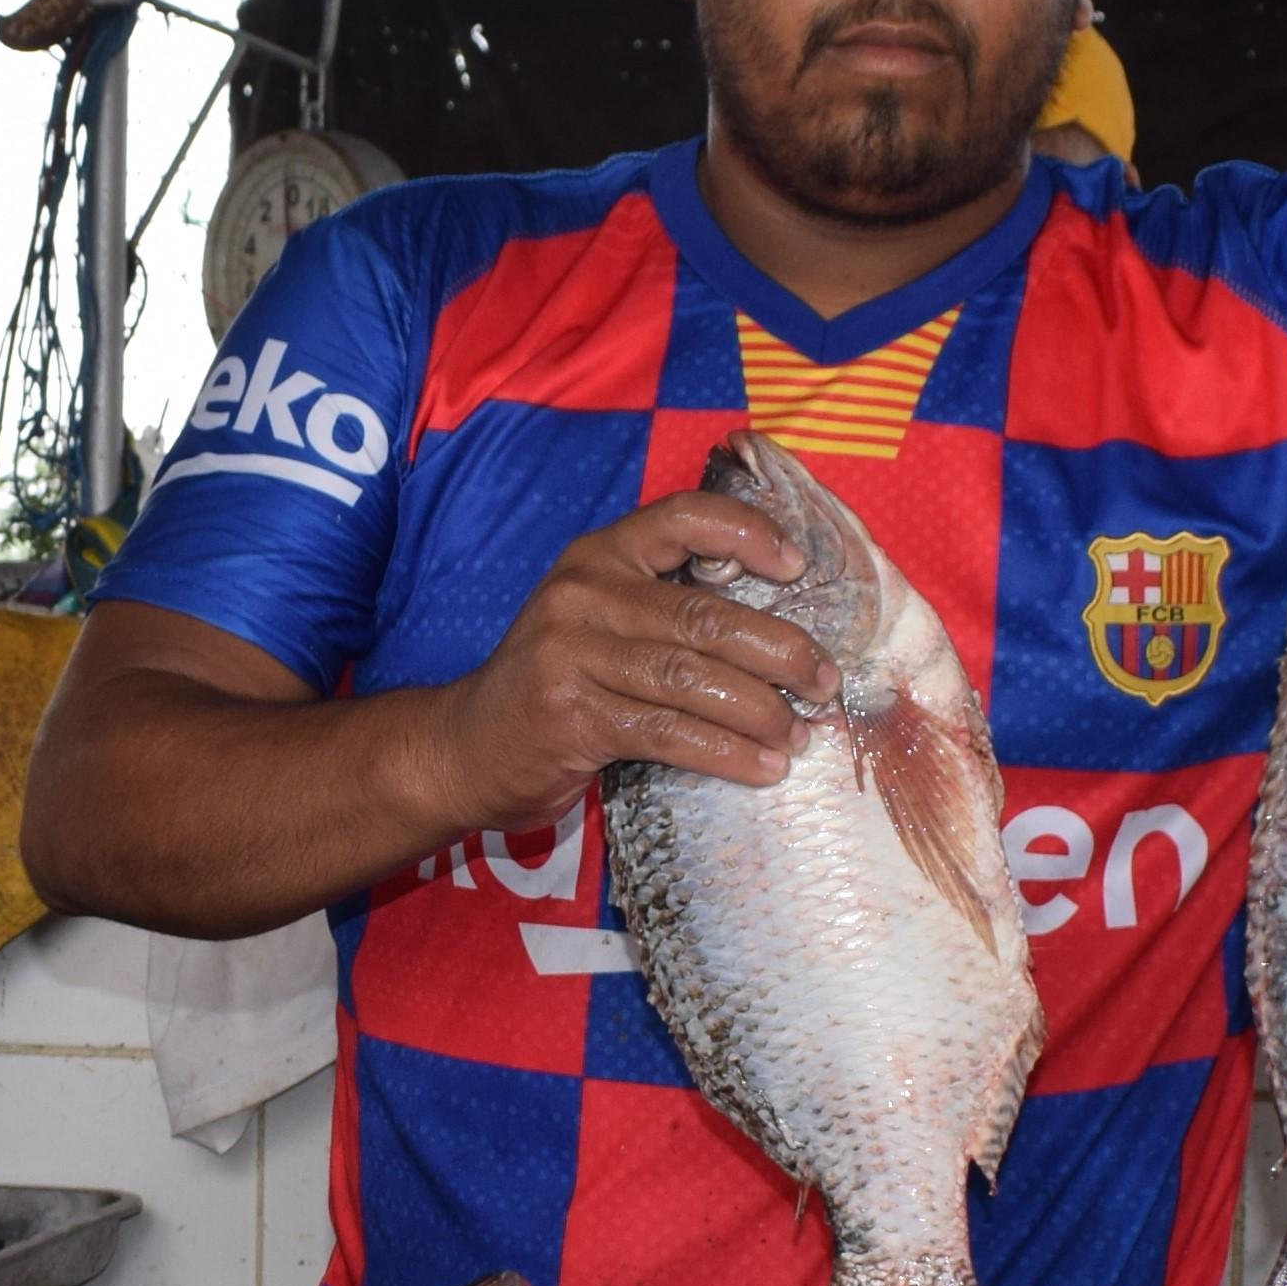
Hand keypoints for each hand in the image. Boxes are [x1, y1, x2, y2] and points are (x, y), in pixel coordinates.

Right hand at [411, 487, 838, 828]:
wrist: (462, 747)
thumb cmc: (552, 685)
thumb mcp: (597, 622)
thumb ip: (663, 609)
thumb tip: (777, 632)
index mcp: (598, 556)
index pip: (682, 517)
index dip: (747, 533)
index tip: (795, 567)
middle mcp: (583, 594)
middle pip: (706, 616)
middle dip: (781, 651)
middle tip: (824, 681)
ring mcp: (571, 654)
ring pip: (694, 678)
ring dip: (761, 710)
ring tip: (799, 734)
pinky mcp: (572, 716)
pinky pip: (670, 732)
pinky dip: (727, 752)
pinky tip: (762, 767)